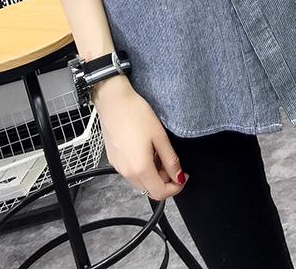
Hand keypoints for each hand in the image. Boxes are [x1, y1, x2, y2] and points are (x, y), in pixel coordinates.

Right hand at [92, 75, 188, 200]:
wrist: (113, 101)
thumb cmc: (136, 114)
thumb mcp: (160, 136)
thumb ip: (170, 160)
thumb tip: (178, 176)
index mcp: (140, 169)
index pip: (160, 193)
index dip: (175, 188)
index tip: (183, 177)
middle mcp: (127, 172)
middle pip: (150, 190)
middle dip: (165, 181)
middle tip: (172, 162)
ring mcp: (118, 166)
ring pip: (140, 182)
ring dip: (153, 175)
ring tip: (158, 152)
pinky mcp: (114, 159)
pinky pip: (130, 172)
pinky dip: (142, 168)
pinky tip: (145, 150)